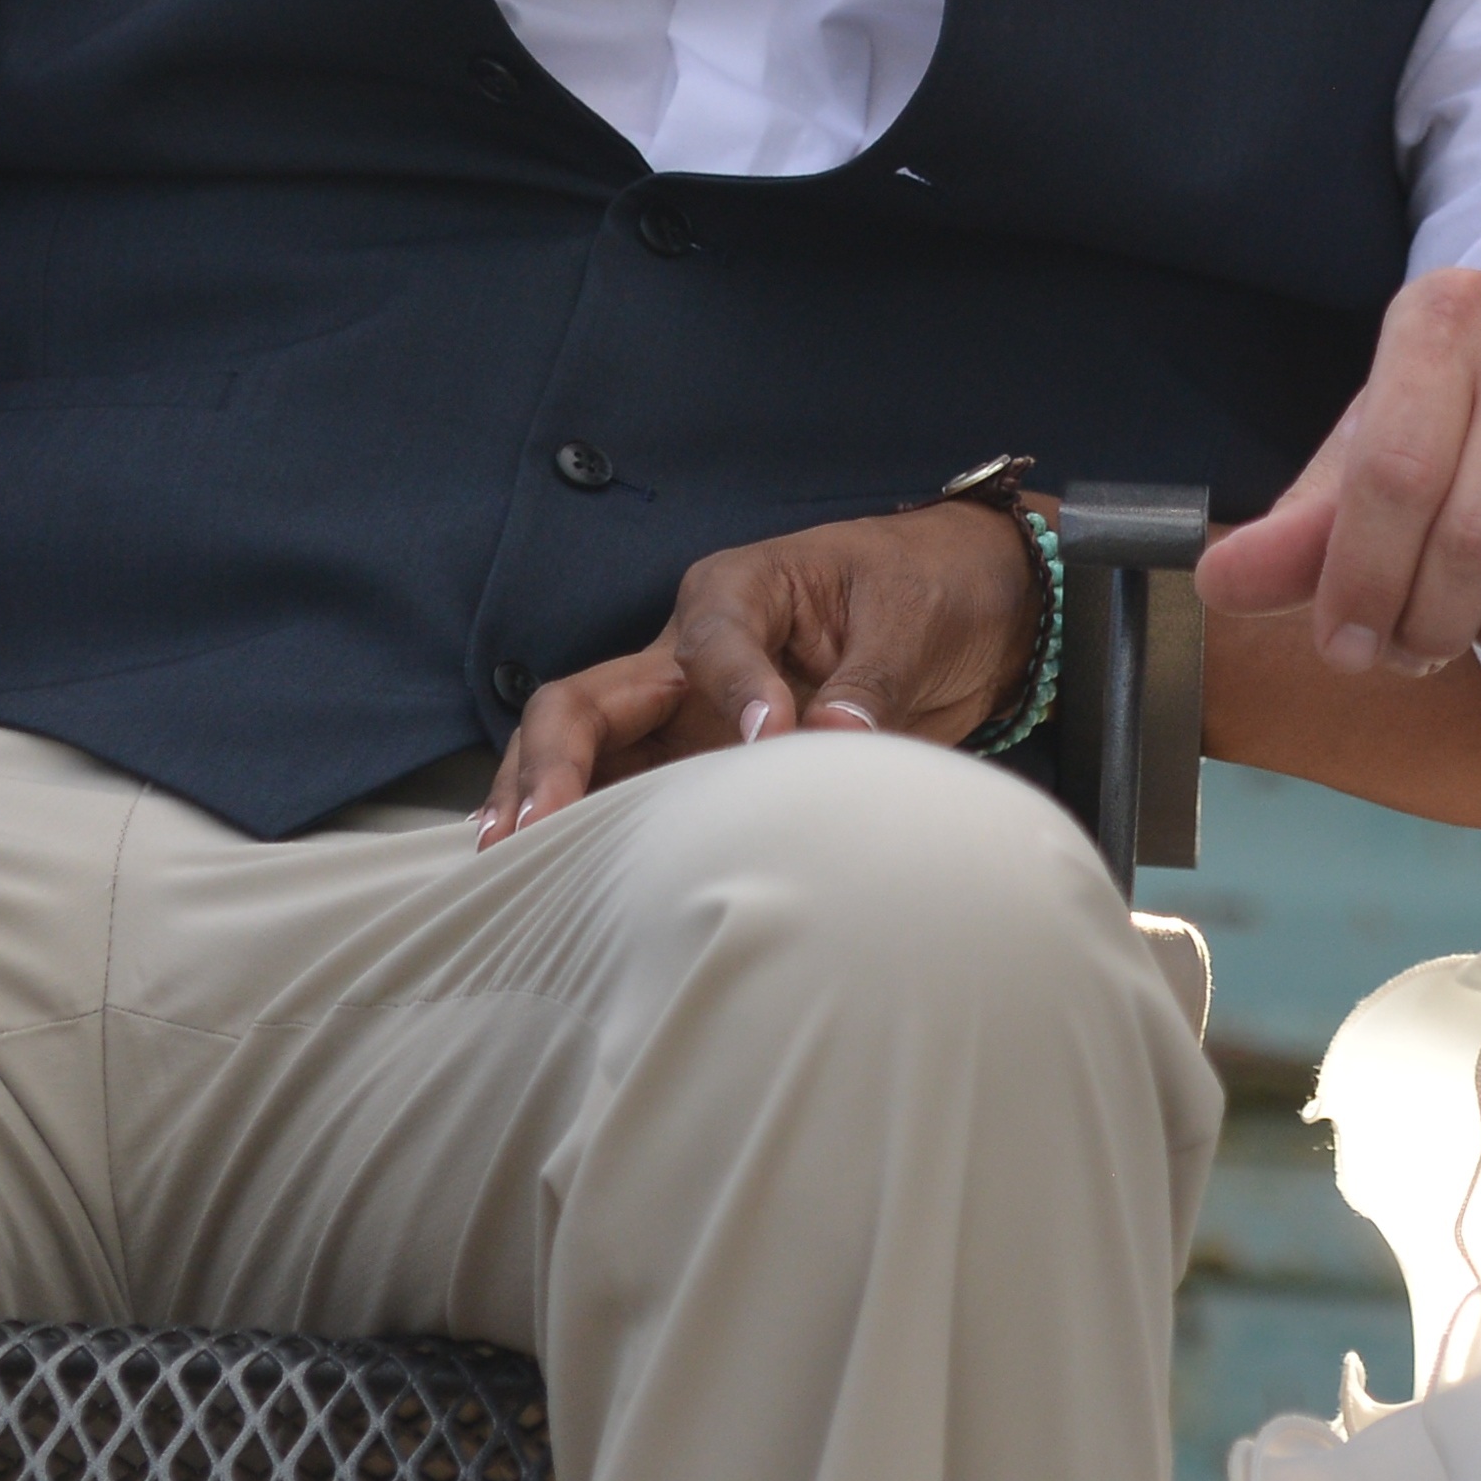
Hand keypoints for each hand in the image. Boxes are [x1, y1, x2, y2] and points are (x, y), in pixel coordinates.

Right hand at [476, 502, 1045, 843]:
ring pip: (586, 761)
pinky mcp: (704, 772)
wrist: (971, 613)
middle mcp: (687, 658)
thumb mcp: (910, 619)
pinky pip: (631, 802)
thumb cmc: (928, 591)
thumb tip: (832, 730)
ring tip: (509, 870)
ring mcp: (685, 720)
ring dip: (542, 808)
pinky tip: (556, 889)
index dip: (733, 691)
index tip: (772, 738)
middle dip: (551, 763)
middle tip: (535, 830)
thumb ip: (870, 678)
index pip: (707, 644)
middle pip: (585, 704)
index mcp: (736, 593)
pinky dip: (589, 839)